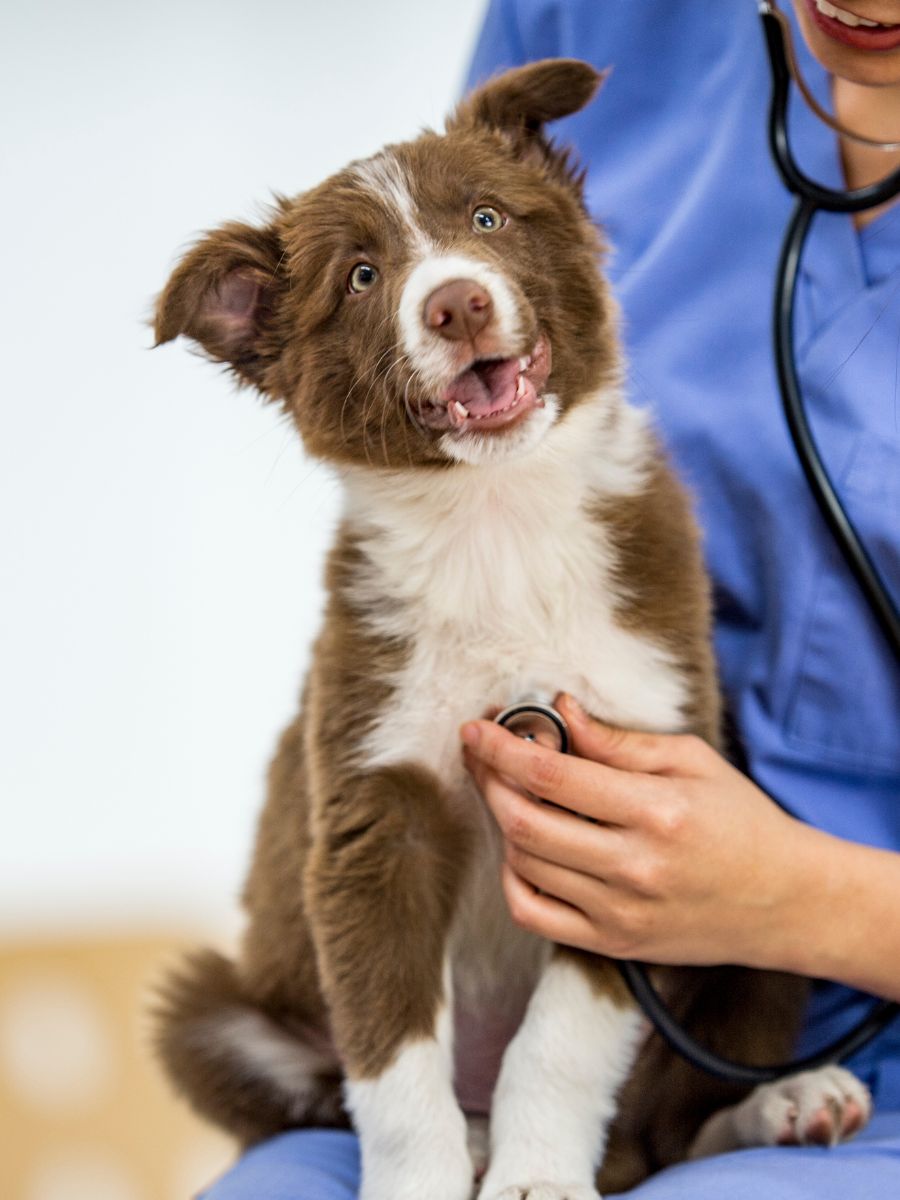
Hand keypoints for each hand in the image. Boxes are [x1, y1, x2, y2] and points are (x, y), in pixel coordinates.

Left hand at [460, 693, 816, 970]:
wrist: (787, 901)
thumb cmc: (741, 820)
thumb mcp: (692, 761)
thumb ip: (619, 741)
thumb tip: (561, 711)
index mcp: (656, 811)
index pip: (552, 776)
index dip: (501, 748)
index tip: (475, 727)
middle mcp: (634, 867)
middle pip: (524, 822)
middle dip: (488, 780)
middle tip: (481, 754)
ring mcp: (620, 913)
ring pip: (523, 864)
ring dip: (501, 822)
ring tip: (509, 791)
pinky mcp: (613, 944)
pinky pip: (533, 914)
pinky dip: (512, 878)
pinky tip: (522, 848)